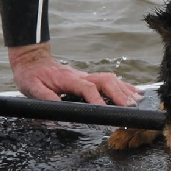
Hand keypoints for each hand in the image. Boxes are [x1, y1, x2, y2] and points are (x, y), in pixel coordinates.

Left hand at [8, 41, 140, 106]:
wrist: (31, 59)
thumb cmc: (31, 75)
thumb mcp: (31, 87)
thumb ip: (44, 96)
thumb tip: (59, 107)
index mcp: (68, 79)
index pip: (87, 88)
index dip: (96, 99)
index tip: (105, 111)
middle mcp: (80, 75)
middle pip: (105, 80)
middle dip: (118, 93)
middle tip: (129, 106)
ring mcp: (85, 76)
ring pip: (110, 79)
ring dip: (124, 89)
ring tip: (138, 100)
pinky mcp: (88, 78)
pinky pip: (109, 80)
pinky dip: (123, 85)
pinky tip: (134, 92)